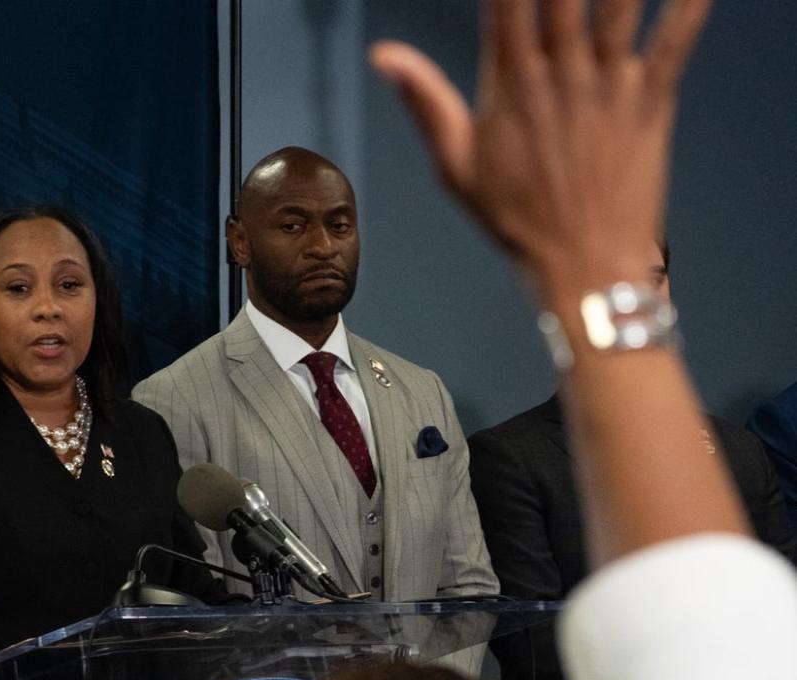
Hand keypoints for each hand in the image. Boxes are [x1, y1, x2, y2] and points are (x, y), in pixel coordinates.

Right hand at [370, 0, 711, 289]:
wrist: (585, 262)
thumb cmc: (516, 219)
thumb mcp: (454, 164)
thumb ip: (424, 100)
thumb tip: (384, 55)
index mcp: (512, 85)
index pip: (506, 4)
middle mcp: (561, 74)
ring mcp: (609, 85)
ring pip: (617, 5)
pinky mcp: (651, 100)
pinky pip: (674, 40)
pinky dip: (687, 6)